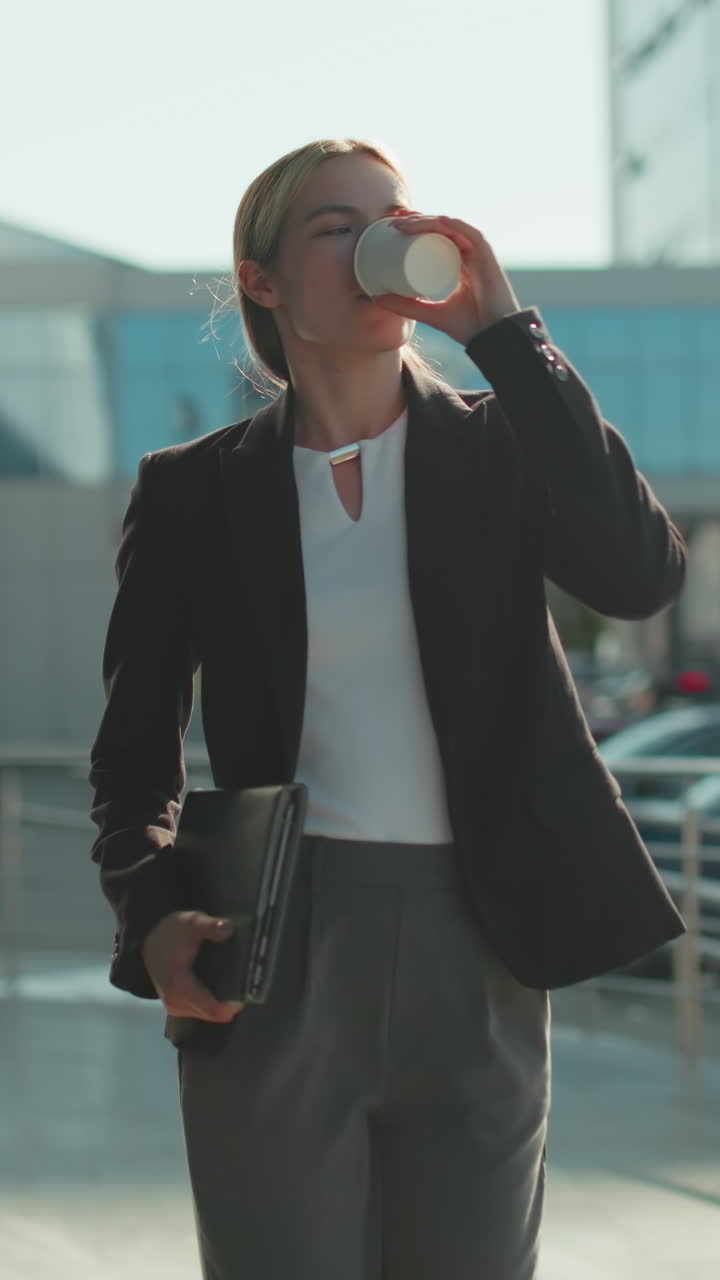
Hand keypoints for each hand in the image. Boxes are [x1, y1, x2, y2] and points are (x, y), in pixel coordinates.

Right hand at [141, 911, 245, 1021]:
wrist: (150, 943)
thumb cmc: (171, 933)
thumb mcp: (190, 922)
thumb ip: (209, 926)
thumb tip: (228, 930)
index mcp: (178, 985)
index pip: (212, 1008)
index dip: (232, 1004)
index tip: (248, 991)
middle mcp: (176, 1002)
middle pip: (213, 1014)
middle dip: (231, 1002)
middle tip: (246, 982)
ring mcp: (175, 1007)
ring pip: (208, 1015)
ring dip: (222, 1003)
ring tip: (235, 982)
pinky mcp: (177, 1008)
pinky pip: (202, 1011)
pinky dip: (213, 1001)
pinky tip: (221, 986)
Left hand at [372, 214, 520, 345]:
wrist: (494, 338)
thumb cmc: (470, 327)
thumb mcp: (431, 314)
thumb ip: (408, 307)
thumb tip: (377, 298)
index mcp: (459, 262)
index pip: (435, 237)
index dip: (415, 228)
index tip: (392, 228)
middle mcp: (469, 253)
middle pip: (440, 227)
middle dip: (416, 219)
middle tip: (393, 219)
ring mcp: (479, 252)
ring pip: (450, 226)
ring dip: (426, 220)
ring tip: (403, 222)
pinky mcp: (487, 254)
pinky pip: (468, 232)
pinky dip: (451, 225)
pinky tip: (435, 221)